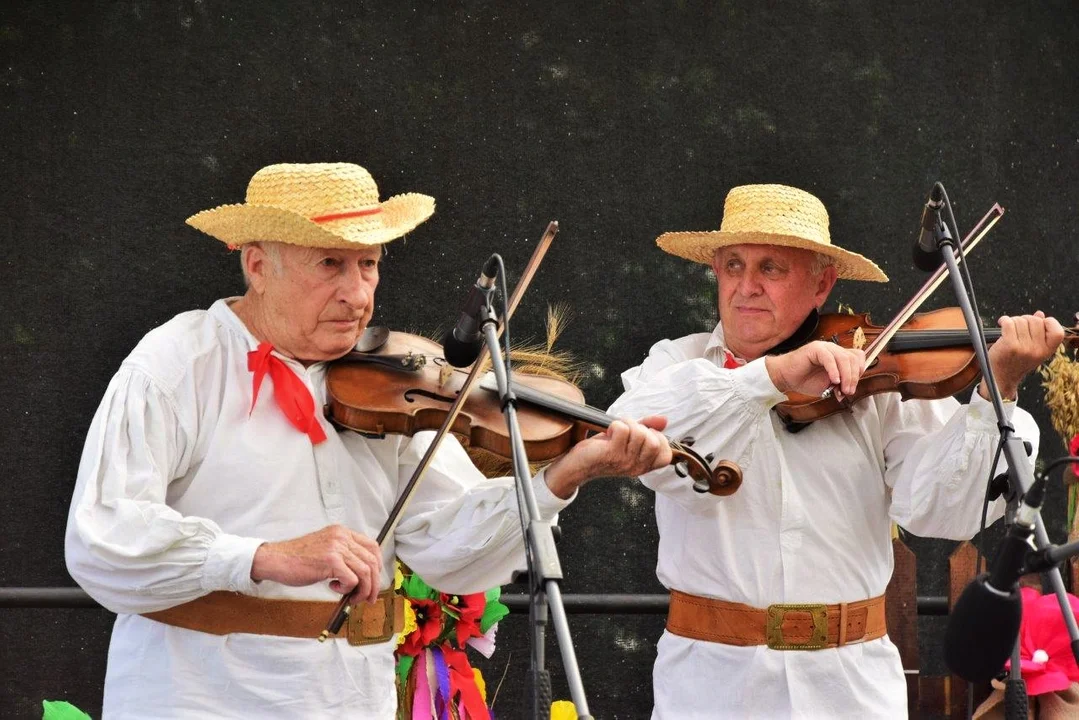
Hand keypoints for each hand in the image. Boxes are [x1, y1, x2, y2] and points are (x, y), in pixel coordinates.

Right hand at [250, 525, 382, 602]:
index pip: (372, 547)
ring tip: (350, 597)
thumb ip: (343, 556)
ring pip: (365, 572)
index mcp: (342, 532)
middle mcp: (342, 537)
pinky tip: (332, 587)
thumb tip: (363, 575)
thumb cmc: (298, 559)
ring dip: (361, 590)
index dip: (377, 567)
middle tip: (368, 598)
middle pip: (372, 561)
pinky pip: (352, 579)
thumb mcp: (326, 550)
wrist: (276, 559)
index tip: (374, 581)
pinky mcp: (331, 560)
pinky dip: (346, 589)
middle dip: (374, 584)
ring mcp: (337, 547)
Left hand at [544, 416, 673, 498]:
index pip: (666, 455)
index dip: (658, 440)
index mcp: (643, 466)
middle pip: (654, 442)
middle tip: (626, 431)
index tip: (643, 435)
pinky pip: (622, 429)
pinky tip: (608, 433)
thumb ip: (647, 429)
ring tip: (616, 431)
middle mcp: (636, 466)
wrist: (578, 464)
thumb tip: (664, 420)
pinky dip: (615, 424)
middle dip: (641, 428)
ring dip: (627, 424)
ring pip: (640, 433)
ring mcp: (625, 461)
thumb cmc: (603, 451)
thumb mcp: (628, 440)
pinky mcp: (612, 453)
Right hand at [765, 340, 865, 398]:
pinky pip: (829, 358)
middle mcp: (833, 349)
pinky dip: (834, 370)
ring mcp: (824, 347)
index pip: (858, 357)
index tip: (853, 386)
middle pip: (853, 358)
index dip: (860, 371)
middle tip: (848, 391)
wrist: (785, 378)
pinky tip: (834, 380)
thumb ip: (840, 385)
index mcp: (838, 355)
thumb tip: (849, 390)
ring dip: (846, 376)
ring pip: (844, 358)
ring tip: (842, 389)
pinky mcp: (815, 349)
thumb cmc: (804, 380)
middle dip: (854, 377)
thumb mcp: (828, 385)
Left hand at [980, 311, 1063, 399]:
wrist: (1002, 376)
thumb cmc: (1017, 360)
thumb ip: (1039, 331)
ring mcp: (1024, 348)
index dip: (1049, 322)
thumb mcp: (1034, 348)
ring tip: (1009, 328)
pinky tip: (1002, 323)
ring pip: (1021, 320)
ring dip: (1013, 320)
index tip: (1039, 323)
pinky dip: (1004, 320)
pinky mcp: (1010, 345)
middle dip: (1026, 319)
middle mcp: (1038, 350)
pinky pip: (1009, 323)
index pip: (1058, 332)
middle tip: (1018, 326)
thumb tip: (1040, 314)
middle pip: (1035, 320)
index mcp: (1048, 351)